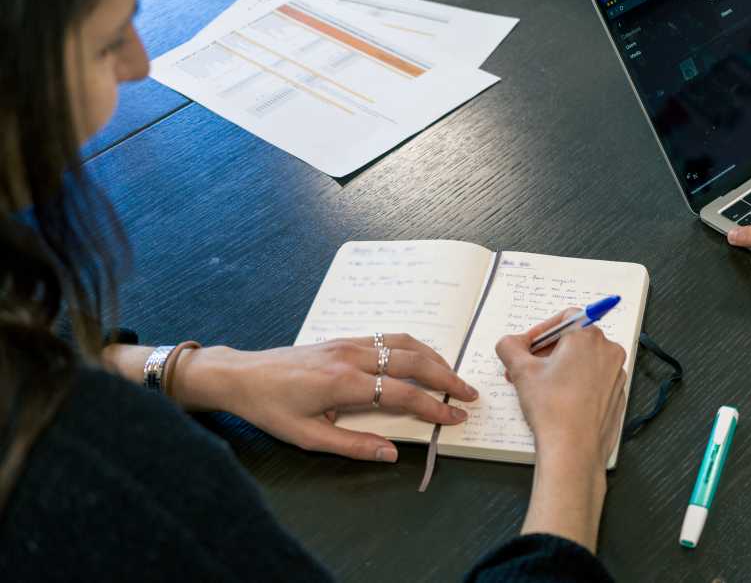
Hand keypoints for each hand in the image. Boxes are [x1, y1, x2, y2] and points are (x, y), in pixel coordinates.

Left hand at [176, 335, 477, 462]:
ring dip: (435, 358)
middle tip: (469, 394)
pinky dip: (415, 347)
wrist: (242, 375)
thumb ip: (352, 445)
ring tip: (453, 375)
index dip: (433, 406)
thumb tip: (391, 453)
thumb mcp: (307, 437)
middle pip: (413, 362)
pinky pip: (389, 337)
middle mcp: (353, 357)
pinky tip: (423, 358)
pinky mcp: (345, 338)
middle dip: (446, 378)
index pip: (403, 394)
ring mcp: (350, 343)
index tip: (456, 417)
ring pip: (405, 344)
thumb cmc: (271, 409)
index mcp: (344, 384)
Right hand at [495, 311, 628, 551]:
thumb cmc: (553, 409)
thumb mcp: (521, 371)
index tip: (528, 347)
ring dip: (561, 368)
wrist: (573, 449)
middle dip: (548, 352)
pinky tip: (559, 401)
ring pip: (584, 361)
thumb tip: (509, 343)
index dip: (542, 331)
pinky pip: (595, 380)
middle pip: (574, 339)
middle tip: (527, 369)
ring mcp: (616, 374)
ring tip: (540, 387)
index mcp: (588, 337)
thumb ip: (510, 347)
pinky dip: (577, 384)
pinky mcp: (617, 395)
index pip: (565, 318)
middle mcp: (608, 351)